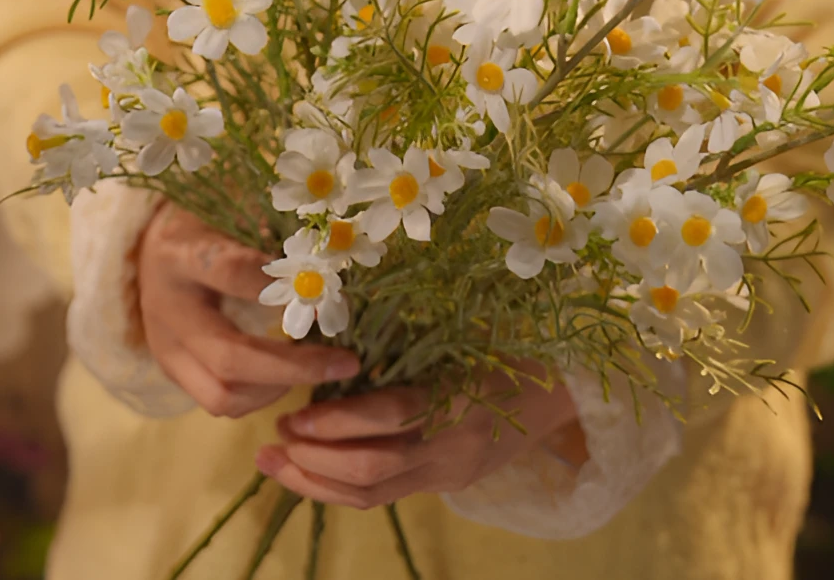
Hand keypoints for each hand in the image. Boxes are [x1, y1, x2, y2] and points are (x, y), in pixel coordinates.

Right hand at [138, 204, 358, 417]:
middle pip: (229, 356)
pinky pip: (218, 402)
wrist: (150, 248)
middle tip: (347, 362)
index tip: (326, 291)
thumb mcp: (232, 209)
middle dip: (295, 367)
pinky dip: (261, 396)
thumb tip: (329, 258)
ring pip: (222, 394)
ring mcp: (166, 348)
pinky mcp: (172, 372)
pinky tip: (291, 375)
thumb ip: (271, 230)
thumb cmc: (206, 221)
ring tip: (321, 368)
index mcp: (183, 254)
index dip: (279, 285)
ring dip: (279, 387)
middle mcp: (169, 309)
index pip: (230, 272)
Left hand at [255, 361, 586, 507]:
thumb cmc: (506, 348)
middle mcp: (454, 444)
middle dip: (314, 460)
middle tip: (273, 441)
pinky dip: (340, 487)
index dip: (336, 421)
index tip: (294, 412)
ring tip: (275, 463)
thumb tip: (340, 342)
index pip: (390, 418)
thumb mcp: (463, 336)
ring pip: (373, 495)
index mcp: (462, 396)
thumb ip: (412, 347)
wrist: (559, 393)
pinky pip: (385, 496)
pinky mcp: (445, 485)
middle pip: (374, 471)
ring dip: (316, 483)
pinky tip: (310, 473)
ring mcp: (450, 471)